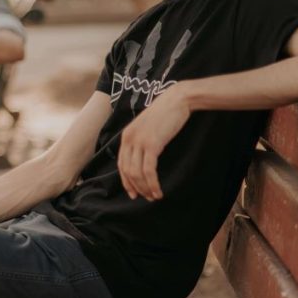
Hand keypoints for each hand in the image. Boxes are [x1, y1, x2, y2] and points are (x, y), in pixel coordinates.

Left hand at [117, 83, 190, 200]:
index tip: (133, 193)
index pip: (121, 164)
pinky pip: (149, 170)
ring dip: (145, 188)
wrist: (176, 100)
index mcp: (126, 136)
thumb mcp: (147, 128)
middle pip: (128, 171)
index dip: (126, 181)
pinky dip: (152, 183)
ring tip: (154, 196)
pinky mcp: (152, 145)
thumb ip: (142, 141)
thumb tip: (143, 159)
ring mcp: (139, 142)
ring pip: (137, 173)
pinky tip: (158, 191)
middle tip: (146, 197)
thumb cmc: (165, 114)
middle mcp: (129, 139)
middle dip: (136, 187)